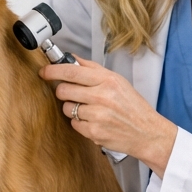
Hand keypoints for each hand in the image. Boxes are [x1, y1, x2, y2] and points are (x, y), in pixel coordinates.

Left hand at [39, 57, 176, 178]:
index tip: (44, 71)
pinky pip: (74, 124)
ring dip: (73, 109)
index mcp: (108, 80)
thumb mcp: (118, 81)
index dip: (53, 71)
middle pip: (64, 90)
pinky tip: (94, 121)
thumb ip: (93, 69)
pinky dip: (80, 123)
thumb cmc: (133, 106)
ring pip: (67, 108)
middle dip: (63, 92)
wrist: (147, 132)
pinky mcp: (94, 132)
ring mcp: (97, 115)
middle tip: (72, 94)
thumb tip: (71, 58)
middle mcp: (102, 96)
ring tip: (90, 110)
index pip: (72, 71)